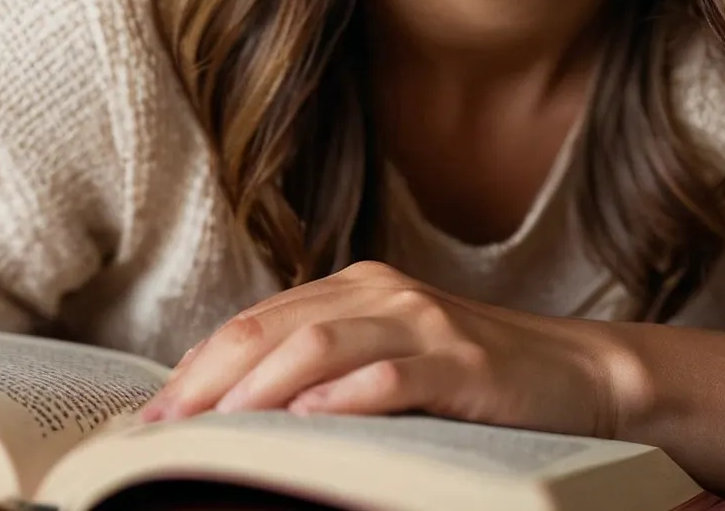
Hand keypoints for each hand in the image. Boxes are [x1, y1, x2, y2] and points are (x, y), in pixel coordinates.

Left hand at [136, 260, 625, 436]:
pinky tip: (307, 425)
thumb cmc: (471, 380)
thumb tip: (232, 412)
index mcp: (353, 290)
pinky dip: (343, 399)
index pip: (253, 324)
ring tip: (209, 433)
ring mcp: (421, 322)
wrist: (578, 375)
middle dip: (204, 382)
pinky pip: (390, 377)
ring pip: (316, 345)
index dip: (194, 369)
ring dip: (253, 392)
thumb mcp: (389, 359)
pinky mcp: (460, 361)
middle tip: (156, 434)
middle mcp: (379, 292)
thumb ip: (323, 368)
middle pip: (270, 329)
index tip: (147, 420)